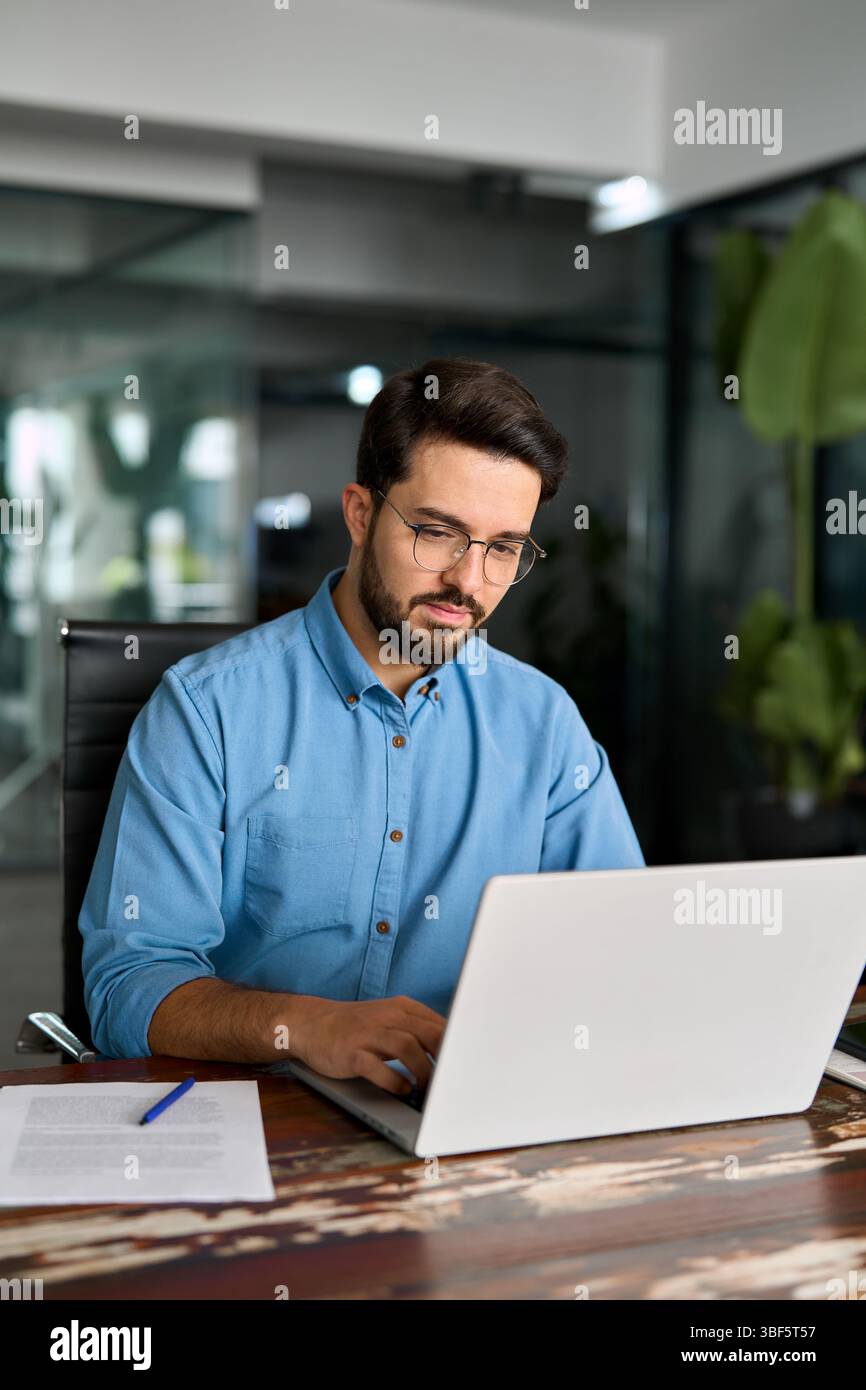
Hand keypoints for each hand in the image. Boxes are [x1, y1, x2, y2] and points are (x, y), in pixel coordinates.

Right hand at [290, 995, 445, 1095]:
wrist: (309, 1023)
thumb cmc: (356, 1026)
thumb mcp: (389, 1019)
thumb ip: (417, 1030)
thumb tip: (451, 1052)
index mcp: (402, 1008)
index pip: (439, 1024)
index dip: (457, 1047)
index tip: (467, 1066)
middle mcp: (388, 1017)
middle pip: (428, 1033)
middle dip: (445, 1059)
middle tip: (453, 1082)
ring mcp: (368, 1033)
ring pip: (407, 1047)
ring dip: (423, 1071)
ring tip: (428, 1090)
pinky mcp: (351, 1052)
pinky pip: (376, 1067)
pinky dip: (393, 1080)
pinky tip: (402, 1090)